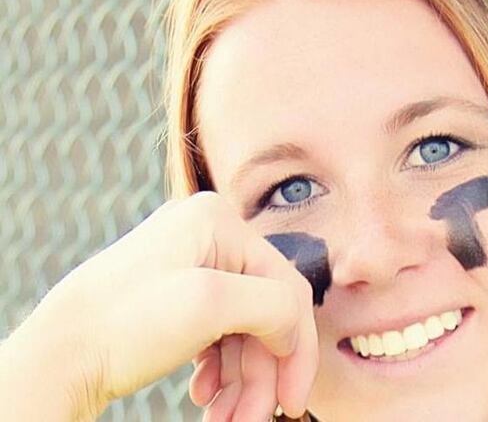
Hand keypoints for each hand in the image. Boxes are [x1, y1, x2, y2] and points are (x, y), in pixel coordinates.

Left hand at [1, 192, 317, 420]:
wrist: (54, 358)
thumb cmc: (120, 324)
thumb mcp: (209, 304)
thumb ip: (275, 305)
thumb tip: (296, 327)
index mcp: (218, 222)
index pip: (286, 287)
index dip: (296, 347)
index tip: (294, 401)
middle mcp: (208, 236)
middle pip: (263, 313)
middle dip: (261, 373)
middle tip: (253, 420)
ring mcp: (190, 264)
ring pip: (241, 329)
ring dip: (241, 380)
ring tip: (225, 419)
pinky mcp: (175, 294)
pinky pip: (218, 333)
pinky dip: (220, 370)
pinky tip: (206, 396)